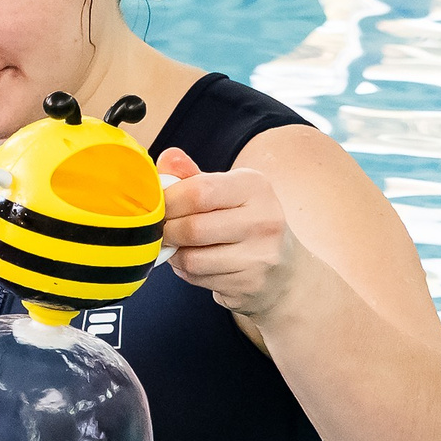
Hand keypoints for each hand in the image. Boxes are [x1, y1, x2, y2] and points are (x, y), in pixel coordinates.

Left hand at [159, 148, 300, 319]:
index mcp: (255, 186)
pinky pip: (199, 278)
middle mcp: (263, 219)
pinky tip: (196, 263)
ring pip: (192, 258)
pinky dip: (186, 271)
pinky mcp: (250, 283)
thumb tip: (167, 157)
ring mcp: (260, 255)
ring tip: (177, 246)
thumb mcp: (226, 192)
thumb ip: (193, 176)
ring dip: (174, 254)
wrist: (284, 270)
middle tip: (160, 230)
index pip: (199, 191)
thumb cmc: (245, 223)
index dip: (168, 201)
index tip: (156, 206)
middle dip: (166, 231)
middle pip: (193, 228)